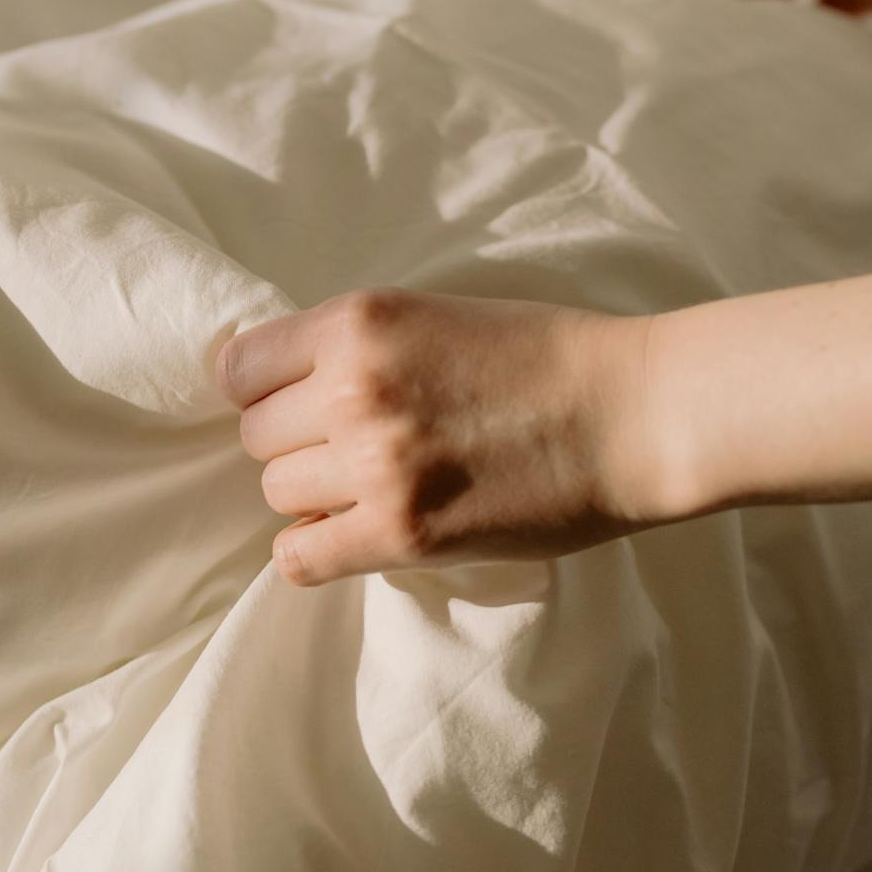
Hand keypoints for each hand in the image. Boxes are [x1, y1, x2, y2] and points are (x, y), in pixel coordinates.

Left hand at [215, 290, 659, 585]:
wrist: (631, 413)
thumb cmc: (547, 356)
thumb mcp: (434, 315)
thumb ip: (357, 345)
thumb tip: (278, 384)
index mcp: (359, 323)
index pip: (241, 366)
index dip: (263, 389)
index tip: (293, 402)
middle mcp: (353, 389)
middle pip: (257, 435)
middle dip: (295, 443)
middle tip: (352, 448)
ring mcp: (374, 464)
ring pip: (278, 493)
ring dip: (314, 495)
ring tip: (371, 487)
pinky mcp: (403, 532)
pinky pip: (301, 556)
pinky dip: (312, 551)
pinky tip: (345, 538)